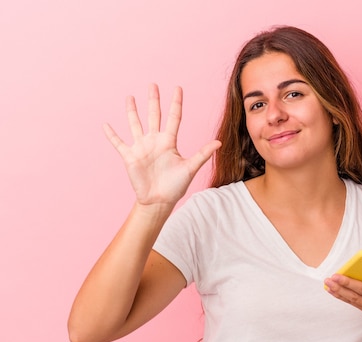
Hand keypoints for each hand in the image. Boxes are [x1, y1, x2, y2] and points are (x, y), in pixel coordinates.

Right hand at [104, 84, 220, 205]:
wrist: (159, 200)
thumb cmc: (176, 186)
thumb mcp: (190, 168)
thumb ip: (202, 154)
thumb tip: (219, 142)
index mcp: (169, 142)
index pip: (173, 117)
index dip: (176, 103)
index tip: (178, 88)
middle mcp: (155, 141)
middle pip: (154, 116)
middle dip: (154, 100)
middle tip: (153, 84)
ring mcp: (141, 147)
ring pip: (135, 124)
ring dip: (132, 112)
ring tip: (130, 97)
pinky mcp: (130, 156)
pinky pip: (118, 143)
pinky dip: (112, 134)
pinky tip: (106, 124)